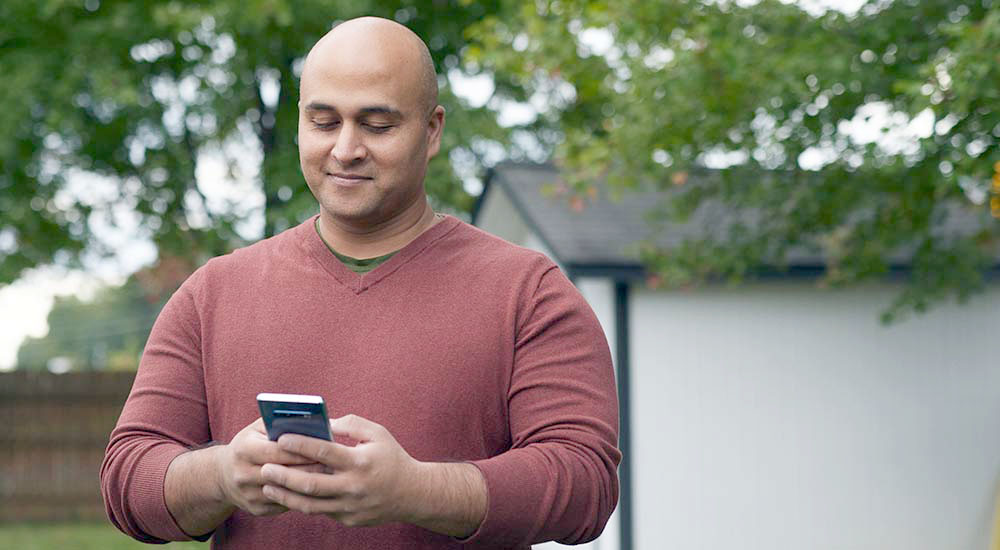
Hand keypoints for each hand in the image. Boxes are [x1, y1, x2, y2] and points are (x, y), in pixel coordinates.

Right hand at [216, 418, 321, 515]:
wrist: (222, 475)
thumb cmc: (249, 444)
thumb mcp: (257, 429)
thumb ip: (278, 423)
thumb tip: (310, 423)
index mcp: (244, 450)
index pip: (278, 451)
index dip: (303, 450)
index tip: (325, 448)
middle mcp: (243, 474)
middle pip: (285, 472)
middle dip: (311, 467)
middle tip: (334, 464)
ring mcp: (248, 495)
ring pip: (287, 491)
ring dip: (309, 484)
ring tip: (330, 476)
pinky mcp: (256, 509)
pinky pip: (285, 504)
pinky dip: (301, 496)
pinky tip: (316, 489)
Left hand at [259, 414, 422, 526]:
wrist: (412, 494)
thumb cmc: (392, 457)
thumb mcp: (377, 433)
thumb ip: (350, 424)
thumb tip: (322, 423)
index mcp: (360, 461)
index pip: (324, 451)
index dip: (300, 444)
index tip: (281, 438)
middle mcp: (354, 486)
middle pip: (310, 483)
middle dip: (284, 475)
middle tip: (265, 468)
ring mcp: (350, 506)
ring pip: (310, 504)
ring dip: (286, 495)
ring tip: (268, 486)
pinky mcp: (349, 519)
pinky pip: (321, 512)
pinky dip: (302, 504)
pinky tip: (289, 495)